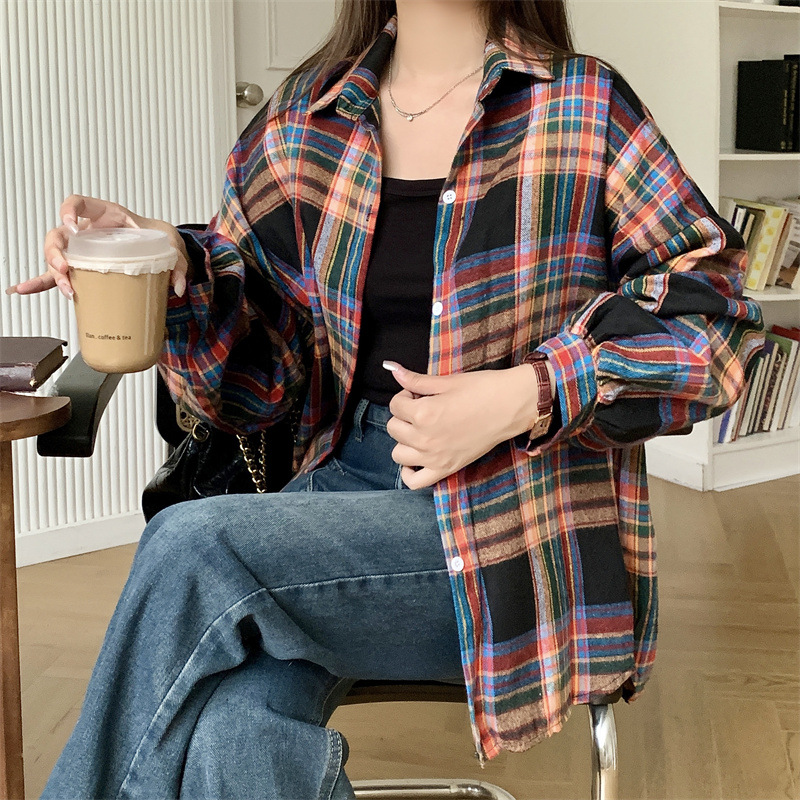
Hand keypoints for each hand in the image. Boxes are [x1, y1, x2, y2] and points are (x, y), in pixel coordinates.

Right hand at [5, 195, 191, 298]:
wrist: (163, 252)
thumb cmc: (160, 241)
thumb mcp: (171, 246)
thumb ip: (177, 264)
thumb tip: (176, 286)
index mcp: (106, 215)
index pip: (77, 202)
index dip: (69, 210)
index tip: (73, 227)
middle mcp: (89, 232)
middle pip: (59, 234)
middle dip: (56, 251)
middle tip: (66, 269)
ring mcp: (83, 250)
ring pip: (56, 257)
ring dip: (53, 272)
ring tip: (65, 288)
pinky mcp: (84, 269)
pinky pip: (57, 275)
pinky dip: (40, 282)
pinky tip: (24, 289)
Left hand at [383, 360, 550, 489]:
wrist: (511, 406)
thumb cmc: (482, 389)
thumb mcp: (446, 381)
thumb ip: (415, 379)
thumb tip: (392, 368)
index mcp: (424, 414)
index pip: (395, 405)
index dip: (405, 395)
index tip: (419, 393)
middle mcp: (425, 439)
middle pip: (393, 428)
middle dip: (403, 415)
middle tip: (422, 408)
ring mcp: (435, 457)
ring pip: (398, 454)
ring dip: (404, 440)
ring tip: (420, 429)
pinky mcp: (447, 469)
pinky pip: (415, 481)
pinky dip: (409, 472)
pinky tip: (415, 458)